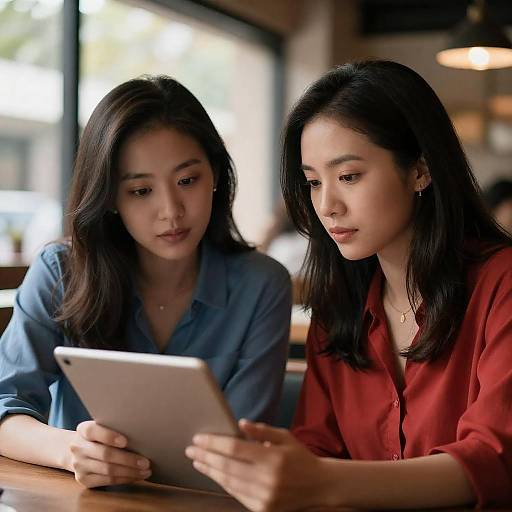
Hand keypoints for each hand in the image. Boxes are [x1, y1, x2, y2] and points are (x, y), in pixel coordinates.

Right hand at [67, 420, 151, 487]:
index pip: (93, 431)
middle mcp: (78, 448)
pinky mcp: (84, 480)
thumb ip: (115, 427)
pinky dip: (124, 479)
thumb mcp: (102, 426)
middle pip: (105, 454)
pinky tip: (136, 476)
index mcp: (83, 430)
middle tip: (146, 462)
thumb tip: (141, 432)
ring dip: (130, 472)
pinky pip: (107, 481)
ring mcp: (79, 465)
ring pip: (108, 470)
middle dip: (128, 459)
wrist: (78, 450)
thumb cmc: (99, 435)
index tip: (126, 441)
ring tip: (145, 470)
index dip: (109, 436)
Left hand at [185, 419, 330, 511]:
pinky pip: (237, 494)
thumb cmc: (300, 457)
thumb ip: (262, 430)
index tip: (198, 438)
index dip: (213, 443)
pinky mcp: (263, 508)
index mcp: (272, 457)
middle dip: (205, 457)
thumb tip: (239, 423)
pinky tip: (214, 474)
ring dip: (210, 471)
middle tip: (190, 450)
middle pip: (227, 466)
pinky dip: (223, 483)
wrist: (319, 486)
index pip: (234, 448)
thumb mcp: (285, 436)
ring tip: (198, 462)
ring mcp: (265, 496)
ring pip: (229, 482)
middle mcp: (267, 478)